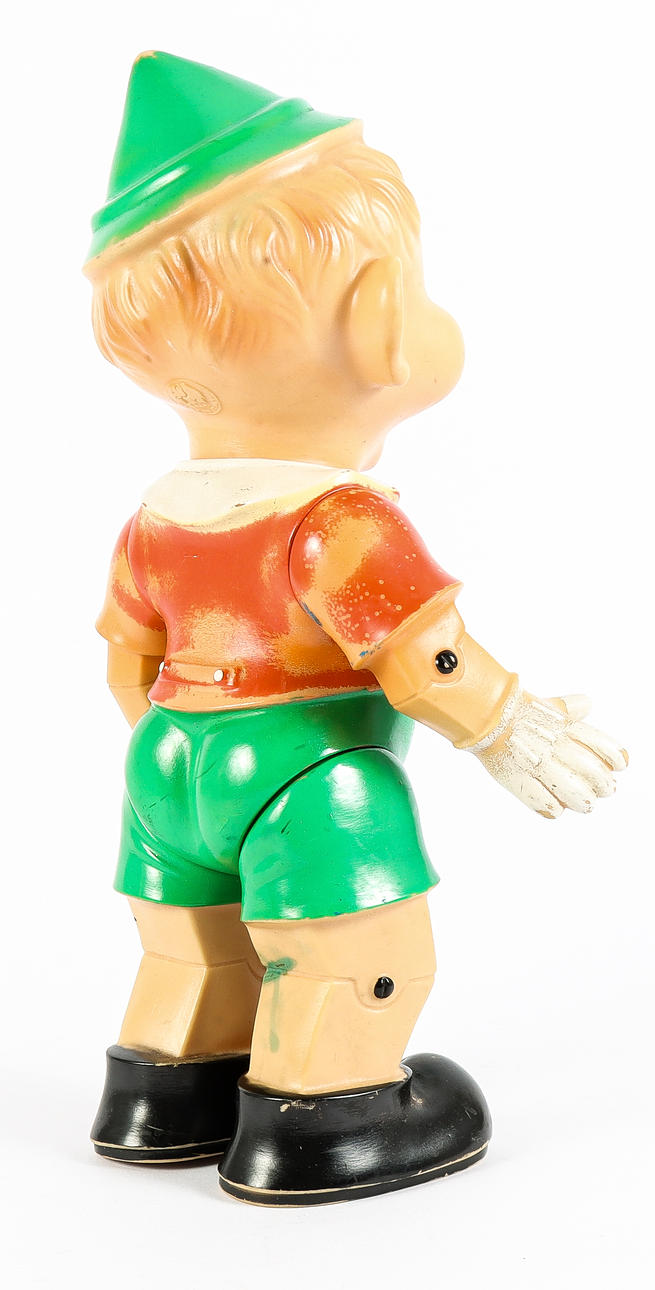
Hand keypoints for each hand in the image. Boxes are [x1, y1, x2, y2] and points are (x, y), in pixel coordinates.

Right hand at [470, 692, 627, 817]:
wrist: (485, 716)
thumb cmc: (516, 712)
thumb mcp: (547, 706)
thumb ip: (569, 709)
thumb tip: (586, 703)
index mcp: (567, 728)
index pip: (605, 747)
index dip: (616, 758)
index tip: (619, 766)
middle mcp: (557, 747)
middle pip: (596, 774)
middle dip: (603, 785)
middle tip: (603, 791)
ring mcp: (539, 765)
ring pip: (577, 794)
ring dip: (583, 801)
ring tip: (583, 804)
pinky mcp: (520, 781)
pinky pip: (547, 805)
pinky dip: (554, 809)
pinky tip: (555, 807)